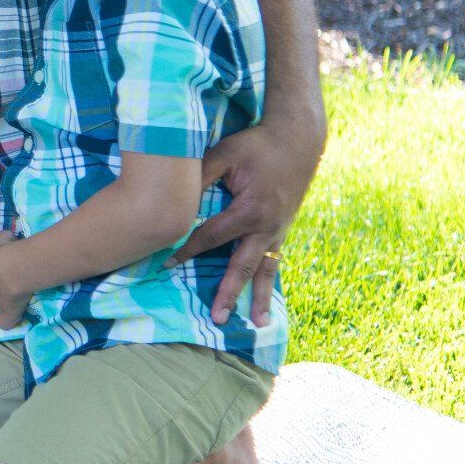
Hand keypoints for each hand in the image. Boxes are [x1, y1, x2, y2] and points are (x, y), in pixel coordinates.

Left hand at [0, 230, 30, 328]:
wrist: (17, 267)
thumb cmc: (9, 251)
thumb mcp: (4, 239)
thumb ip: (4, 239)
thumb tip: (9, 236)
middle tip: (4, 289)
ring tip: (7, 307)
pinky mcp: (9, 313)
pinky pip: (4, 323)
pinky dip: (8, 322)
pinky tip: (14, 319)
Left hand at [173, 120, 320, 324]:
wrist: (298, 140)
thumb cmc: (256, 145)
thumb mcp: (225, 154)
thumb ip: (199, 176)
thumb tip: (174, 196)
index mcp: (250, 210)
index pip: (210, 237)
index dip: (186, 251)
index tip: (166, 265)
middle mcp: (266, 227)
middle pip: (242, 267)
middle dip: (228, 294)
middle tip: (217, 319)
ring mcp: (278, 231)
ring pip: (265, 271)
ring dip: (259, 298)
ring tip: (258, 324)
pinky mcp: (282, 230)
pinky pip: (274, 261)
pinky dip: (268, 281)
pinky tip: (265, 300)